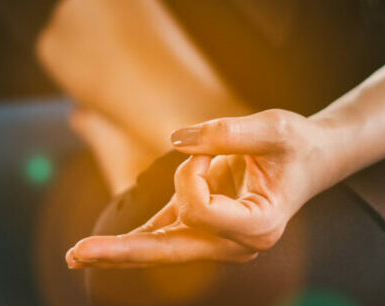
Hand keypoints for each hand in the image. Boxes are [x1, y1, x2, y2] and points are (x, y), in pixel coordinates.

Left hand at [65, 109, 343, 267]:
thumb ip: (228, 132)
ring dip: (117, 252)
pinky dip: (132, 241)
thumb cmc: (296, 145)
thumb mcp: (273, 127)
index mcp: (259, 225)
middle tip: (78, 255)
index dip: (191, 173)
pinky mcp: (201, 227)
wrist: (308, 159)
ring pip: (160, 248)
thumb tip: (178, 140)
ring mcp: (218, 240)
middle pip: (170, 250)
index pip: (201, 211)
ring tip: (75, 256)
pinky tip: (100, 251)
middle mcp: (236, 243)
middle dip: (123, 252)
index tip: (207, 149)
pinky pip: (162, 236)